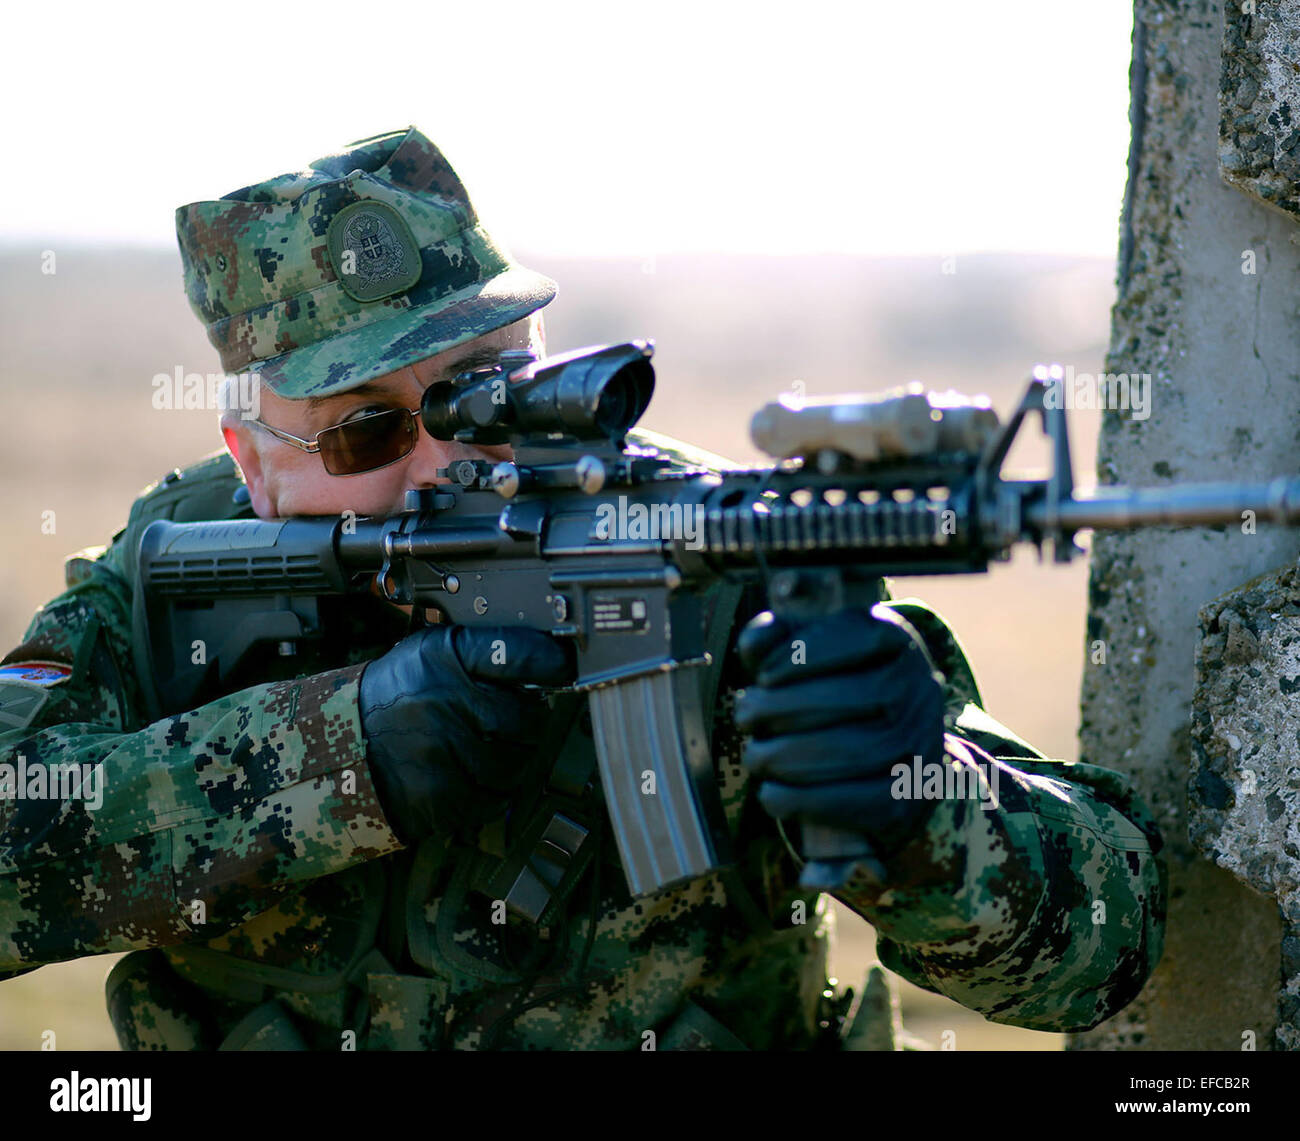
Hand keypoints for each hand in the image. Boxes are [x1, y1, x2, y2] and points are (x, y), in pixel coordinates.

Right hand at [359, 624, 574, 843]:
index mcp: (443, 659)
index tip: (562, 665)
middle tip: (516, 722)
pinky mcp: (442, 796)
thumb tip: (541, 661)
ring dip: (516, 759)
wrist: (337, 749)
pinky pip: (497, 797)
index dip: (550, 661)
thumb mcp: (426, 656)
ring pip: (518, 762)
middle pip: (527, 717)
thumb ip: (478, 655)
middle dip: (530, 722)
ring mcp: (443, 752)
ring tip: (491, 750)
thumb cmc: (393, 699)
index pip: (519, 654)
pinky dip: (495, 790)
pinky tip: (475, 776)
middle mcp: (444, 701)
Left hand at [734, 604, 946, 858]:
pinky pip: (857, 804)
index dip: (804, 654)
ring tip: (756, 755)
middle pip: (858, 696)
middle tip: (746, 715)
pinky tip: (771, 793)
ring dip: (788, 756)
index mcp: (896, 643)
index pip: (861, 637)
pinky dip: (803, 800)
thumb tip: (756, 642)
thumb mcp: (801, 656)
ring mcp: (920, 749)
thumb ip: (774, 639)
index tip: (763, 674)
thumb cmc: (823, 693)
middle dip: (785, 707)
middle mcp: (920, 692)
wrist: (872, 758)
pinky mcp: (906, 802)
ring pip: (857, 753)